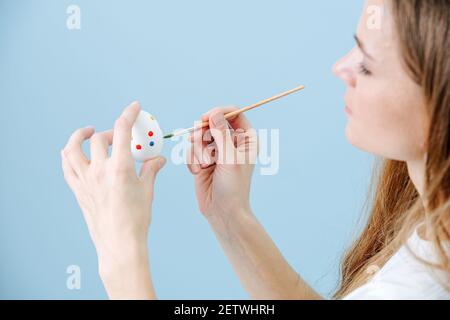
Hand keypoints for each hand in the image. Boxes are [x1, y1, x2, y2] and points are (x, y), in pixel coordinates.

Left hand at [61, 101, 165, 297]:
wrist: (119, 243)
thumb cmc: (136, 219)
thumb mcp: (147, 190)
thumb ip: (150, 169)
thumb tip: (158, 159)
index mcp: (119, 168)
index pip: (121, 131)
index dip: (128, 114)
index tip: (134, 107)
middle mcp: (99, 170)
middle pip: (98, 138)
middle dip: (110, 132)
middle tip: (119, 137)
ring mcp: (85, 180)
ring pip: (73, 149)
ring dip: (79, 136)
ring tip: (88, 133)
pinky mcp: (78, 191)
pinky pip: (67, 167)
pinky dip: (69, 155)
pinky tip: (74, 153)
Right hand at [187, 107, 257, 219]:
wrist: (222, 212)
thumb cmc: (233, 187)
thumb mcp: (229, 158)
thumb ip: (222, 134)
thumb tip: (214, 114)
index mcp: (246, 139)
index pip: (234, 114)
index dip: (219, 113)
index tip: (206, 118)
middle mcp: (232, 142)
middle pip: (212, 122)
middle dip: (203, 133)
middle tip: (196, 139)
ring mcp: (216, 151)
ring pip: (199, 136)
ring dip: (197, 151)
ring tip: (203, 166)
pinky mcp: (203, 160)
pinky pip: (191, 150)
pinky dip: (192, 160)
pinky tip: (198, 173)